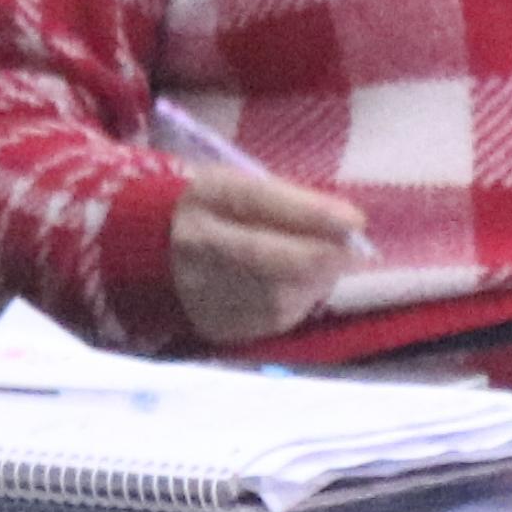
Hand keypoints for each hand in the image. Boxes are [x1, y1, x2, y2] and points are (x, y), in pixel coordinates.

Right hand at [165, 157, 371, 347]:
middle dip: (324, 256)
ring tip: (324, 265)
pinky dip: (300, 302)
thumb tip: (349, 225)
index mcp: (207, 196)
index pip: (258, 201)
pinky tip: (301, 287)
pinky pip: (275, 320)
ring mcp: (202, 291)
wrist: (156, 252)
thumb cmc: (220, 210)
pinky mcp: (216, 326)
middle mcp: (198, 244)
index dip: (310, 213)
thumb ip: (290, 200)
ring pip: (279, 295)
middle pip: (270, 256)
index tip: (355, 220)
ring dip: (317, 281)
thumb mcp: (244, 185)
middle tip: (355, 251)